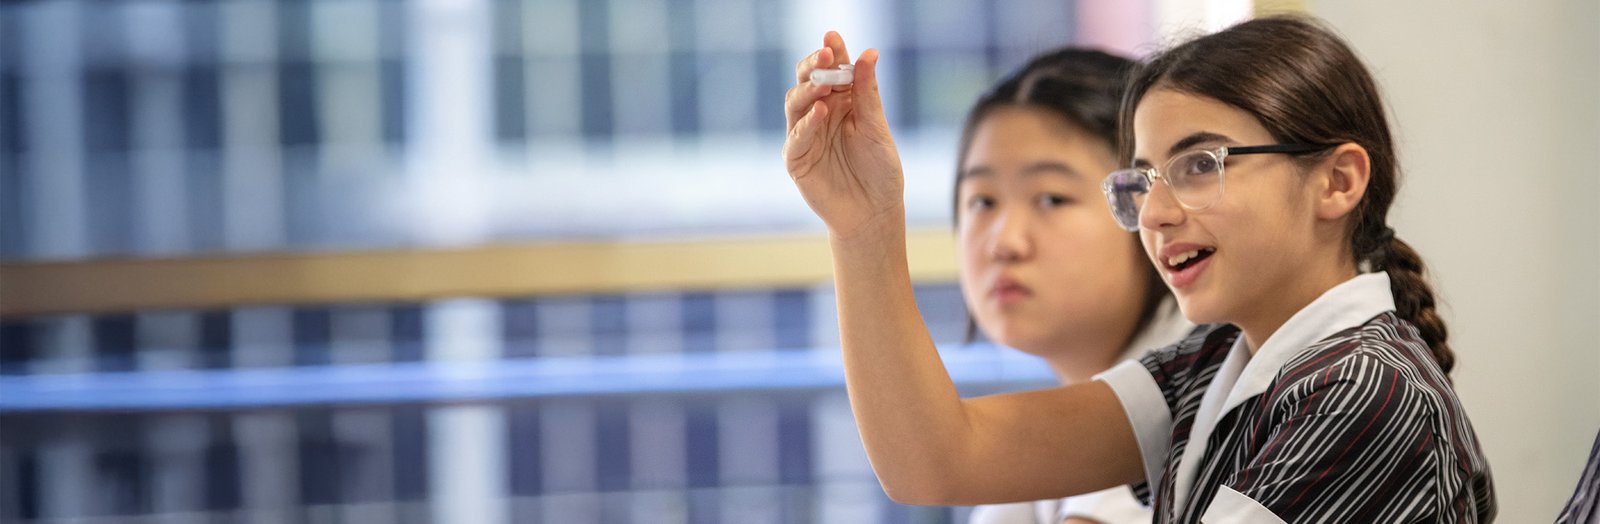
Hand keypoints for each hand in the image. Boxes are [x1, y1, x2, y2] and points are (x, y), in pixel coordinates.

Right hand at [783, 32, 904, 239]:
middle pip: (807, 81)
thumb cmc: (880, 172)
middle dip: (814, 65)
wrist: (874, 213)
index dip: (832, 52)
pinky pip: (795, 137)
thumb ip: (868, 94)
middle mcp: (821, 114)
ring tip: (825, 83)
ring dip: (808, 90)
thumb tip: (869, 53)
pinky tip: (821, 113)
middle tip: (825, 54)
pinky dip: (806, 124)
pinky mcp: (796, 159)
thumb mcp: (877, 129)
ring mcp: (806, 136)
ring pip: (795, 103)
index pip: (833, 70)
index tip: (833, 37)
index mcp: (843, 102)